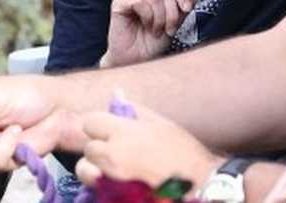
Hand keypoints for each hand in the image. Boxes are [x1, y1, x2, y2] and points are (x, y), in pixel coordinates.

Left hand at [75, 97, 220, 190]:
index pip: (90, 121)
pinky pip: (96, 187)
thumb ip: (133, 109)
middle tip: (117, 150)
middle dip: (98, 147)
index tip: (110, 129)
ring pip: (86, 170)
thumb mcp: (160, 123)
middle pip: (88, 148)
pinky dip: (102, 184)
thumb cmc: (183, 152)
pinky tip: (120, 180)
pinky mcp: (114, 195)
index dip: (99, 125)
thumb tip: (115, 93)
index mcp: (124, 132)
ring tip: (115, 168)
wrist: (198, 185)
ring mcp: (113, 179)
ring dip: (96, 167)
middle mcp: (114, 155)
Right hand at [103, 0, 195, 66]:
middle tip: (168, 29)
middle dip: (172, 13)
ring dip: (160, 18)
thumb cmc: (153, 44)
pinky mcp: (120, 1)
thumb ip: (184, 2)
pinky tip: (146, 26)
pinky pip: (140, 0)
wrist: (138, 61)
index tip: (187, 9)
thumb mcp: (176, 23)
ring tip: (155, 30)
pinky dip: (148, 16)